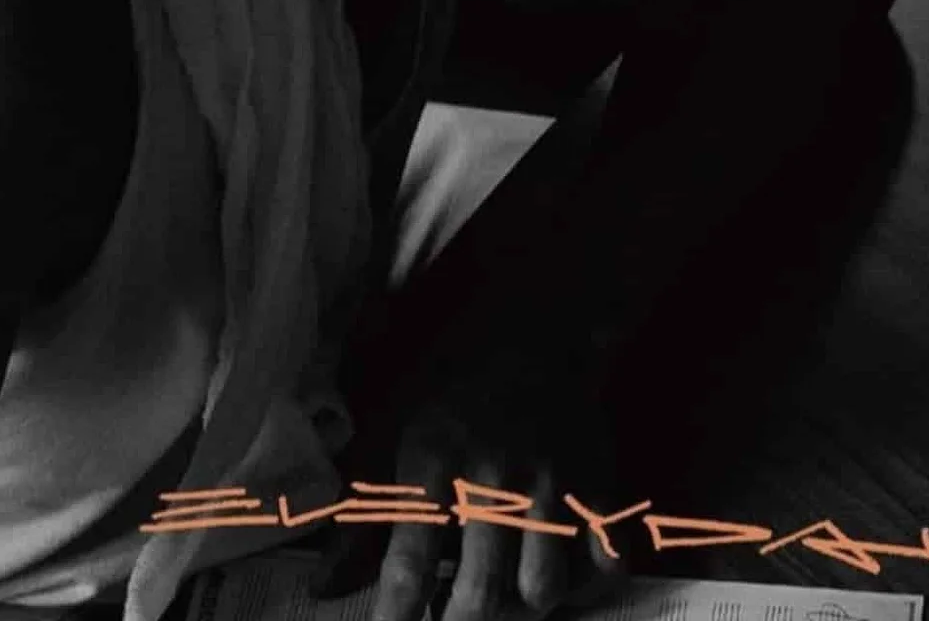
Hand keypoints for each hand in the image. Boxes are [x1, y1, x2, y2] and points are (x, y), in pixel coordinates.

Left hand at [311, 375, 628, 620]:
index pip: (411, 567)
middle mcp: (494, 482)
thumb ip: (359, 517)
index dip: (397, 618)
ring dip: (517, 610)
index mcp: (433, 466)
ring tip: (500, 601)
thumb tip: (324, 587)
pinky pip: (603, 563)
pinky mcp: (598, 487)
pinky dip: (583, 584)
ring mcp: (553, 488)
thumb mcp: (388, 436)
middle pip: (481, 594)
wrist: (536, 335)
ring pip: (542, 591)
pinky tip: (556, 578)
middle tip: (449, 618)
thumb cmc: (448, 388)